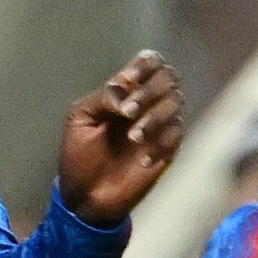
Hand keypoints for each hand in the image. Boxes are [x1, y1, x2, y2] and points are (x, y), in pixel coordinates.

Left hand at [54, 53, 184, 224]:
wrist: (86, 195)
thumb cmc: (79, 154)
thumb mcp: (80, 119)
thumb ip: (102, 98)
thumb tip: (126, 92)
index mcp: (125, 90)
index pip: (150, 61)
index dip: (145, 64)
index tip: (129, 79)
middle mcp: (147, 102)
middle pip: (168, 78)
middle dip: (149, 91)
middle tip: (127, 113)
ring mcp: (160, 126)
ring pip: (175, 104)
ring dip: (155, 117)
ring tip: (133, 138)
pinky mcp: (168, 149)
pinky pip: (177, 135)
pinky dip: (160, 144)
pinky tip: (142, 160)